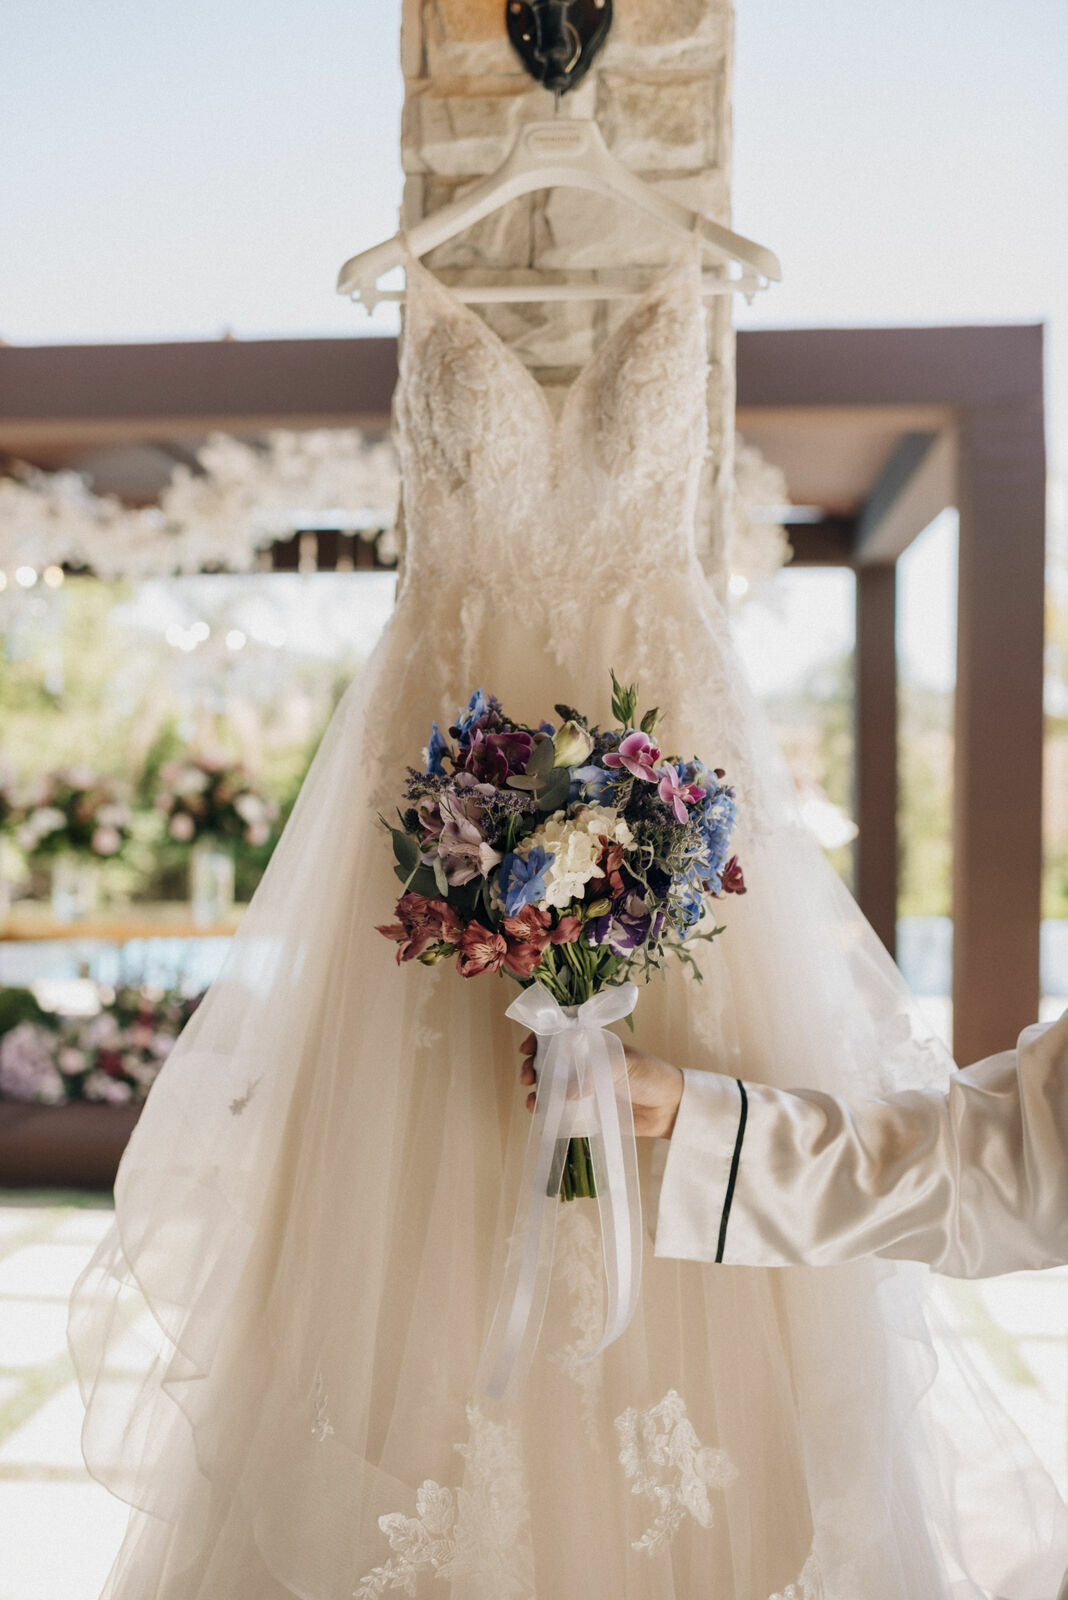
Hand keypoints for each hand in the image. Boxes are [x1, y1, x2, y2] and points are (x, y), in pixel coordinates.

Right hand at [518, 1033, 683, 1138]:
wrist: (670, 1108)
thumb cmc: (651, 1075)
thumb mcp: (624, 1064)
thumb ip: (593, 1074)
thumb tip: (564, 1092)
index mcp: (592, 1045)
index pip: (559, 1036)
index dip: (539, 1039)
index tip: (527, 1048)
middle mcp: (583, 1065)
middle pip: (548, 1062)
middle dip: (532, 1067)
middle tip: (527, 1077)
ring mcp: (584, 1089)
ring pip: (550, 1088)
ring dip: (537, 1092)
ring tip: (533, 1101)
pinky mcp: (587, 1112)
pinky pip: (562, 1112)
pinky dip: (548, 1114)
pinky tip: (541, 1116)